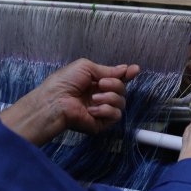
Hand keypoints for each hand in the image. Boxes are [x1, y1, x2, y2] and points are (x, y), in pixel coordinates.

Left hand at [0, 59, 140, 145]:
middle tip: (100, 84)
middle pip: (122, 89)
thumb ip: (107, 70)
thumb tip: (124, 69)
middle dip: (115, 84)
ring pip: (121, 102)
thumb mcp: (86, 67)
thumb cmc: (65, 82)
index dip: (127, 74)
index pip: (118, 79)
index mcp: (97, 82)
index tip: (135, 70)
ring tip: (94, 98)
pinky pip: (116, 115)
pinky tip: (92, 109)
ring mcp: (102, 110)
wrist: (55, 101)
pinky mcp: (101, 123)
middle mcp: (101, 96)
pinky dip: (106, 110)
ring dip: (110, 97)